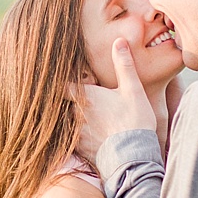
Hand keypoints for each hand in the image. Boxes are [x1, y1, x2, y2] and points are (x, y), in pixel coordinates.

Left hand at [75, 38, 155, 161]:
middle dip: (72, 102)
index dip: (63, 83)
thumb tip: (119, 41)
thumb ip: (124, 65)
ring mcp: (76, 133)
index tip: (63, 80)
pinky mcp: (81, 149)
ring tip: (90, 121)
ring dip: (75, 120)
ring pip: (68, 122)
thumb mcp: (133, 89)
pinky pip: (73, 141)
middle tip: (86, 103)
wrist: (133, 156)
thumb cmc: (134, 121)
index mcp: (86, 96)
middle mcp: (76, 113)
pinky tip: (92, 138)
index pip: (63, 85)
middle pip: (65, 104)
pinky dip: (79, 138)